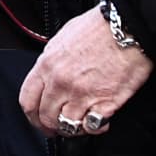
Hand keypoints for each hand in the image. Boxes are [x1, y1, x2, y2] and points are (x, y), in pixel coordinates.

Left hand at [19, 7, 153, 137]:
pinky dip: (94, 128)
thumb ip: (52, 61)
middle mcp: (60, 82)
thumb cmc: (99, 28)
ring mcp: (81, 94)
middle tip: (59, 128)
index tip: (38, 120)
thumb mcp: (63, 38)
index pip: (27, 100)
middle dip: (51, 126)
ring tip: (81, 123)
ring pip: (67, 126)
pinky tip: (99, 120)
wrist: (127, 27)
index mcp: (47, 64)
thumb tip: (49, 75)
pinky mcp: (104, 103)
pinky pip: (92, 127)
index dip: (32, 116)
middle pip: (45, 117)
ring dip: (73, 128)